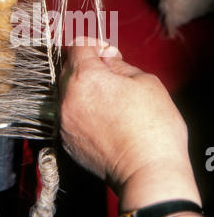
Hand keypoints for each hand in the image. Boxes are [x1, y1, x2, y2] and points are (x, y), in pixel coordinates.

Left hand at [59, 39, 199, 210]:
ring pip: (67, 93)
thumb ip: (119, 64)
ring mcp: (64, 122)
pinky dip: (81, 110)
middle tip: (111, 74)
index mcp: (85, 77)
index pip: (78, 46)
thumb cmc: (152, 126)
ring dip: (83, 88)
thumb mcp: (145, 81)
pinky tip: (103, 118)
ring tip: (108, 98)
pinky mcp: (66, 141)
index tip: (107, 53)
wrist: (147, 172)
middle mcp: (67, 98)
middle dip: (87, 65)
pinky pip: (69, 115)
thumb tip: (106, 59)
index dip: (95, 44)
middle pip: (68, 68)